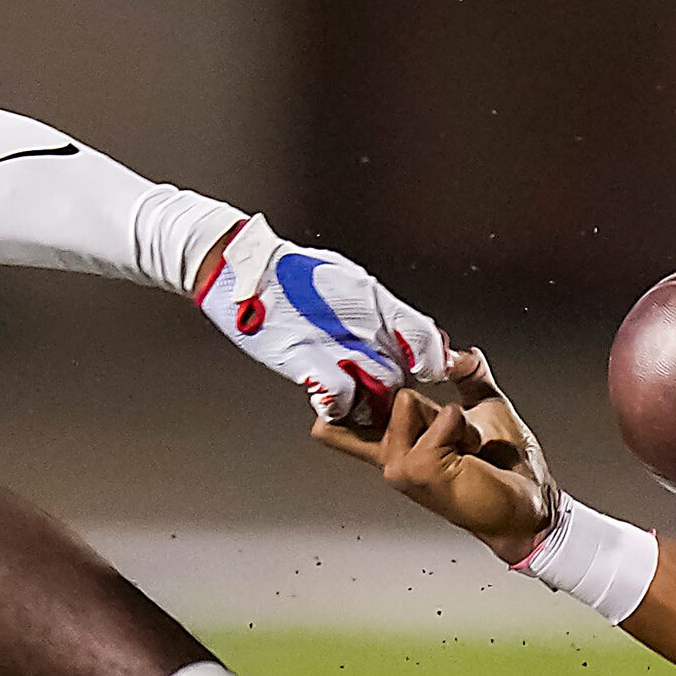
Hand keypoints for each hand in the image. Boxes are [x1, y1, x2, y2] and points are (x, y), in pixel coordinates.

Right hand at [193, 216, 447, 428]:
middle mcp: (364, 323)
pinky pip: (340, 400)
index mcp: (375, 299)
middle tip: (382, 392)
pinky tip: (329, 401)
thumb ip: (378, 306)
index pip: (426, 338)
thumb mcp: (346, 278)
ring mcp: (337, 344)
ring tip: (356, 400)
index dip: (432, 360)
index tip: (428, 371)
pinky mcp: (307, 362)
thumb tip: (402, 327)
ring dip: (370, 403)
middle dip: (396, 387)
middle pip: (402, 373)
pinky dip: (339, 407)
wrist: (243, 268)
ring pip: (377, 392)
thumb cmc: (291, 271)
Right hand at [313, 350, 556, 562]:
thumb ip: (468, 372)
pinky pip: (443, 418)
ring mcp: (398, 466)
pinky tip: (470, 455)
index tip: (340, 361)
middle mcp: (389, 457)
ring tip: (466, 447)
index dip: (333, 389)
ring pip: (406, 400)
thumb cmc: (504, 468)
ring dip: (450, 417)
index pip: (336, 420)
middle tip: (454, 431)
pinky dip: (465, 429)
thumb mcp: (484, 404)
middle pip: (379, 393)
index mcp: (395, 444)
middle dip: (416, 394)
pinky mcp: (416, 469)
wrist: (528, 506)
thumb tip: (455, 350)